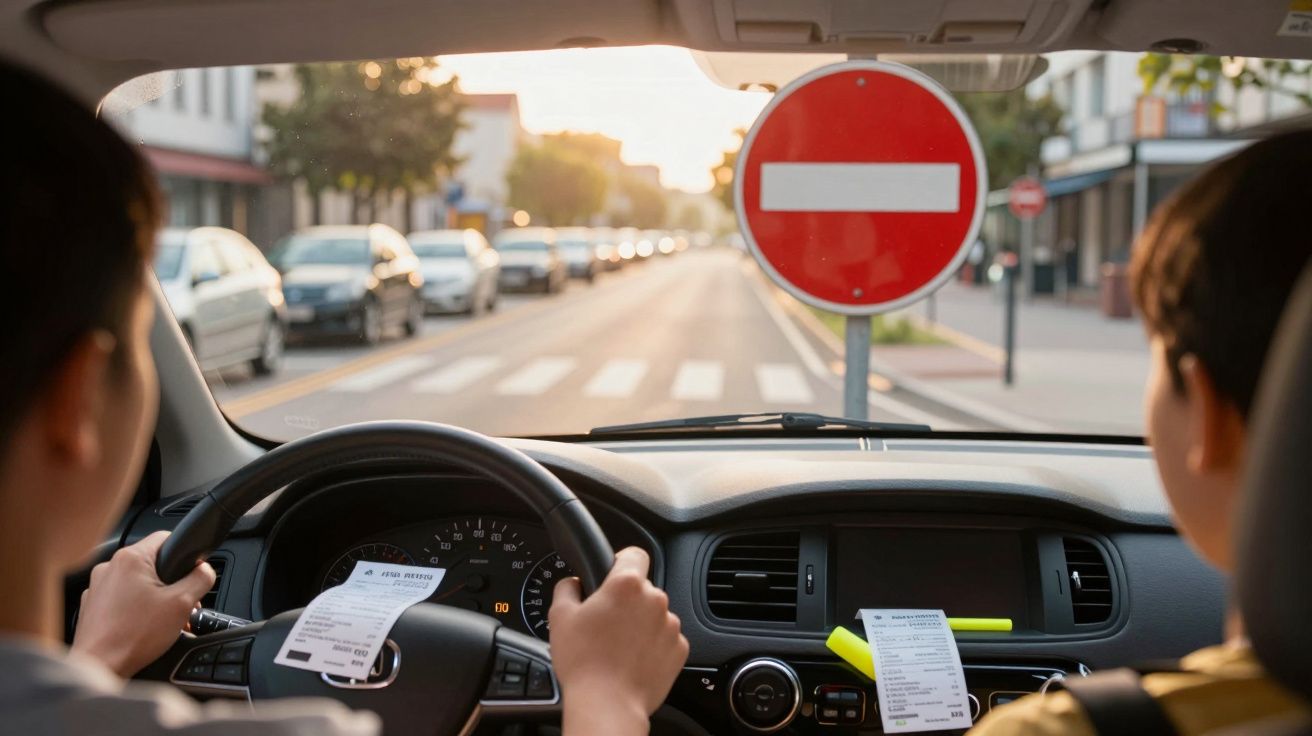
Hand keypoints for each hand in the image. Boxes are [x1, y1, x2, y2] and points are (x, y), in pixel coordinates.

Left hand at [71, 531, 215, 677]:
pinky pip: (120, 597)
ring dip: (152, 596)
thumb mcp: (183, 603)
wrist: (99, 666)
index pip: (165, 537)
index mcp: (130, 559)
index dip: (184, 554)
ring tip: (160, 620)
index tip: (189, 573)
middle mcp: (108, 567)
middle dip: (170, 582)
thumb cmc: (134, 637)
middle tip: (179, 605)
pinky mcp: (91, 604)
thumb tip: (205, 570)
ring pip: (135, 582)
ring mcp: (96, 586)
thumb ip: (201, 578)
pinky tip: (141, 626)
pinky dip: (133, 608)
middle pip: (151, 563)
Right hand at [550, 547, 688, 735]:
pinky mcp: (679, 649)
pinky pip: (665, 638)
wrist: (608, 704)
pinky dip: (652, 644)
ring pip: (654, 614)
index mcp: (627, 584)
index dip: (621, 561)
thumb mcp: (560, 616)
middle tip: (605, 622)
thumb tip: (572, 583)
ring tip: (617, 646)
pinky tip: (632, 658)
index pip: (634, 554)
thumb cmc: (584, 662)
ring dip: (640, 623)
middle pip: (642, 588)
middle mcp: (655, 599)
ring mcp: (670, 625)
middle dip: (626, 600)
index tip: (613, 573)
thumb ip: (567, 587)